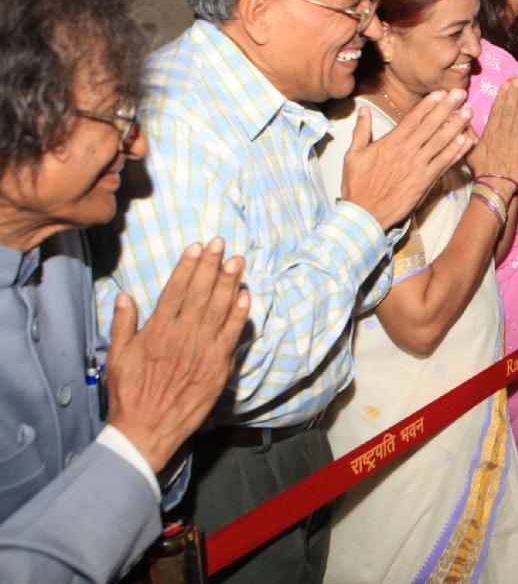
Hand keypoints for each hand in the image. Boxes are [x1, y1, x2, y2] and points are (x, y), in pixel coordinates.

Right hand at [107, 238, 249, 472]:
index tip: (196, 246)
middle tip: (220, 242)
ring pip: (218, 310)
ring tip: (236, 260)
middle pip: (199, 294)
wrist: (146, 431)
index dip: (187, 266)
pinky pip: (231, 336)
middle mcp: (181, 337)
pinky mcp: (217, 367)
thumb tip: (124, 296)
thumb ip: (123, 325)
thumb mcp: (117, 357)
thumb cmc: (129, 395)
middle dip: (210, 266)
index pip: (175, 291)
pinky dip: (239, 316)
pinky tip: (246, 296)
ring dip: (229, 283)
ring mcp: (202, 351)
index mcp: (156, 331)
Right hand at [342, 89, 473, 229]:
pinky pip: (443, 163)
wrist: (365, 213)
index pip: (413, 118)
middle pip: (430, 125)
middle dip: (446, 108)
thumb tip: (364, 110)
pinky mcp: (425, 181)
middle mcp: (407, 151)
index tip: (440, 93)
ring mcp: (418, 166)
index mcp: (391, 142)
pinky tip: (466, 141)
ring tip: (469, 112)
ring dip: (456, 126)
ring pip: (440, 142)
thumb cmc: (357, 185)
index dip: (428, 105)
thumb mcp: (353, 154)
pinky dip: (455, 152)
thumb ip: (361, 130)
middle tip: (460, 93)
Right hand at [466, 76, 517, 197]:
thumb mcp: (469, 151)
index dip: (504, 95)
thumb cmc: (482, 170)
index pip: (497, 110)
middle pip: (510, 110)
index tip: (508, 82)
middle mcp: (503, 135)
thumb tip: (461, 118)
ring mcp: (515, 142)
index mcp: (490, 133)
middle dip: (516, 93)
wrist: (495, 187)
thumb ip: (468, 133)